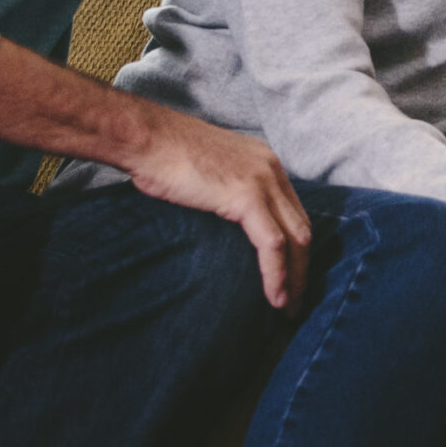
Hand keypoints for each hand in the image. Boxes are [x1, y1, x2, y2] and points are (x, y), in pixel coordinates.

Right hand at [122, 107, 313, 309]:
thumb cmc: (160, 156)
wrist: (144, 137)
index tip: (291, 278)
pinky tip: (274, 297)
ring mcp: (262, 180)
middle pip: (301, 227)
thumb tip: (223, 223)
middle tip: (296, 301)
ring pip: (295, 239)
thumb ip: (224, 193)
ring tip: (287, 308)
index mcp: (264, 162)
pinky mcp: (247, 196)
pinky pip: (272, 244)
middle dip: (302, 268)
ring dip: (295, 278)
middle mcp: (271, 169)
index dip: (295, 249)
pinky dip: (276, 274)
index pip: (293, 212)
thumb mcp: (205, 172)